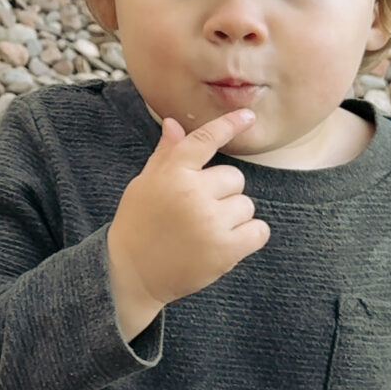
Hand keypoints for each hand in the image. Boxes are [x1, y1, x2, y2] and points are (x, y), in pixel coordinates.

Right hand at [108, 110, 270, 340]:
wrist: (131, 273)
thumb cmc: (138, 224)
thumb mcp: (145, 184)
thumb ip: (166, 155)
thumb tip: (175, 124)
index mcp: (171, 173)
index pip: (205, 140)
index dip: (228, 125)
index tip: (248, 116)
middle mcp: (192, 193)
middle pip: (235, 178)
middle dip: (223, 192)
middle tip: (200, 211)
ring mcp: (210, 222)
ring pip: (246, 205)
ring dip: (234, 216)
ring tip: (208, 230)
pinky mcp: (225, 250)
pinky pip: (259, 231)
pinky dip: (250, 236)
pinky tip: (228, 242)